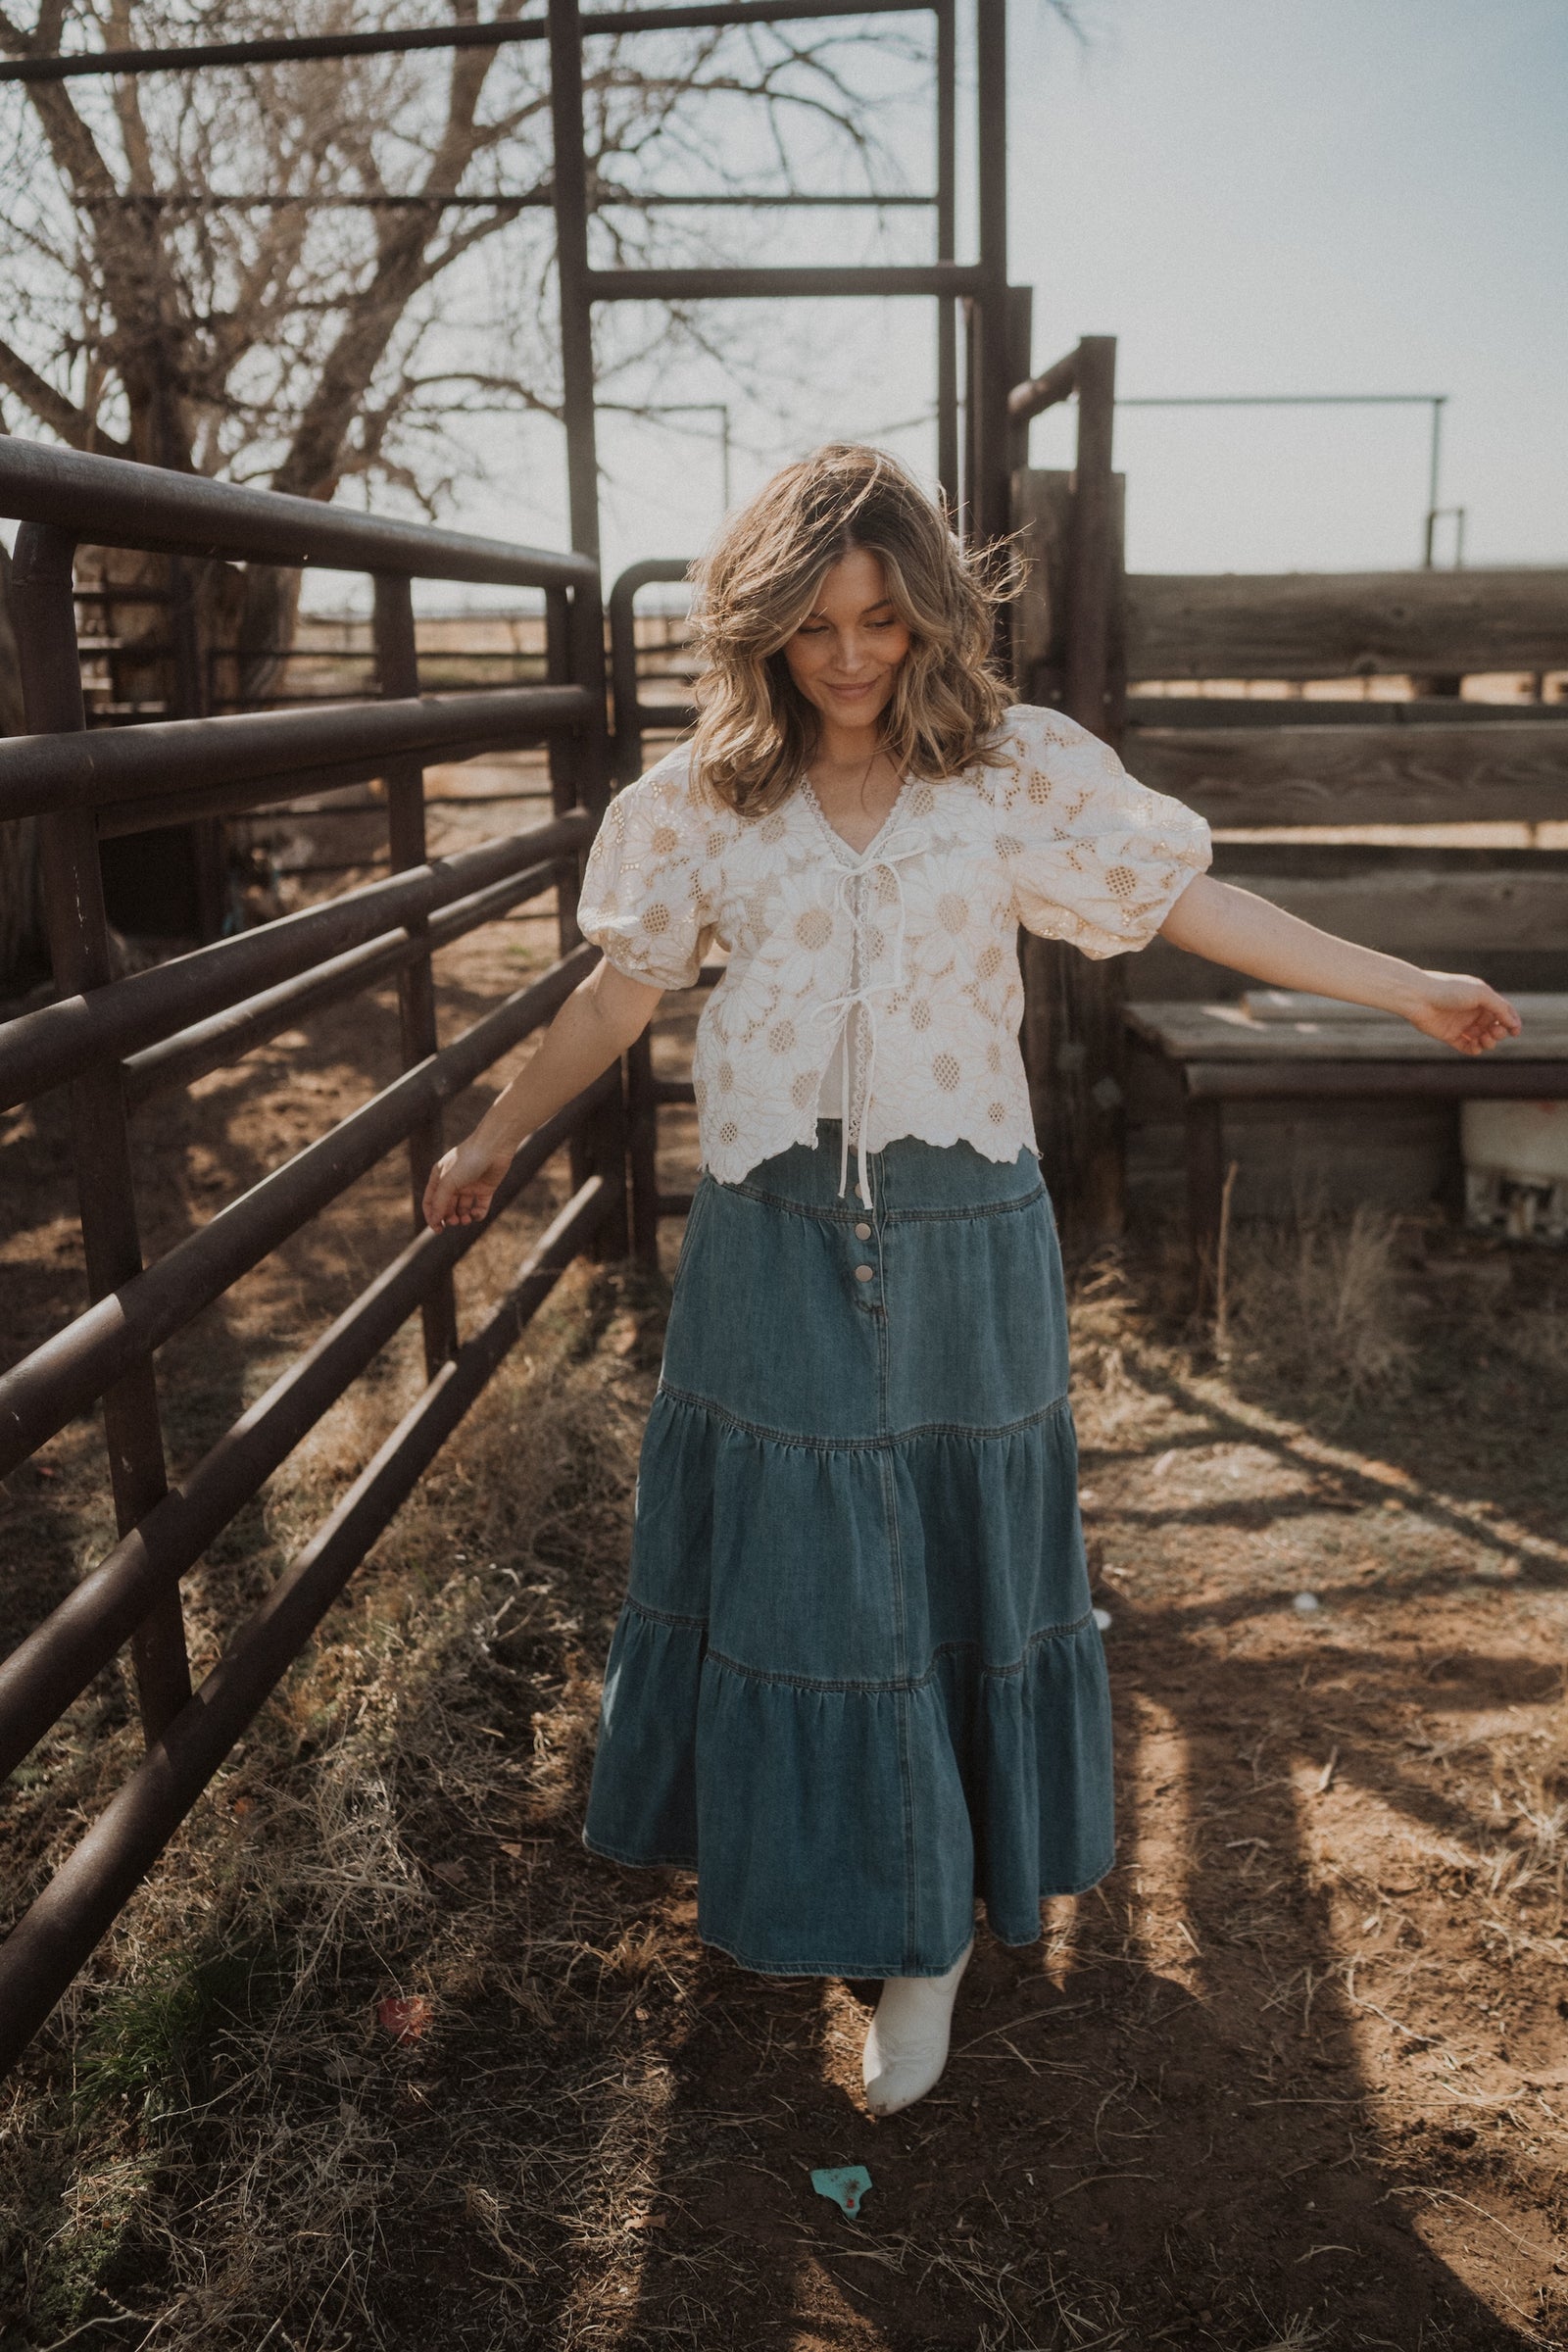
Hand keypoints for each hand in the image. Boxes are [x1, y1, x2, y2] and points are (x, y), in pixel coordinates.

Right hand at [423, 1134, 512, 1230]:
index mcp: (439, 1178)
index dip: (432, 1216)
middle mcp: (453, 1183)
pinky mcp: (485, 1189)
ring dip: (462, 1218)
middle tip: (454, 1222)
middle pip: (447, 1208)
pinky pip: (479, 1207)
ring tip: (465, 1219)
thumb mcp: (448, 1182)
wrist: (494, 1147)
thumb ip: (440, 1202)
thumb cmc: (467, 1160)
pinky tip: (476, 1214)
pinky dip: (477, 1215)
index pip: (431, 1202)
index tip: (438, 1229)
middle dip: (449, 1218)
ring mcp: (470, 1186)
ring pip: (462, 1209)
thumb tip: (434, 1221)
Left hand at [1400, 971, 1521, 1055]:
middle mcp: (1473, 1011)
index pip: (1504, 1012)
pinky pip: (1467, 1046)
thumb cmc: (1450, 991)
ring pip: (1483, 1038)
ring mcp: (1462, 1024)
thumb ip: (1500, 1008)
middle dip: (1498, 1033)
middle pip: (1495, 1027)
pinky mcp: (1450, 1036)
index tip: (1515, 1032)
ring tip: (1483, 1040)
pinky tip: (1474, 1047)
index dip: (1512, 1022)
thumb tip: (1514, 1023)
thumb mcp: (1480, 994)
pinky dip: (1474, 1049)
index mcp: (1482, 998)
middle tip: (1493, 1033)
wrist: (1420, 997)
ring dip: (1488, 1042)